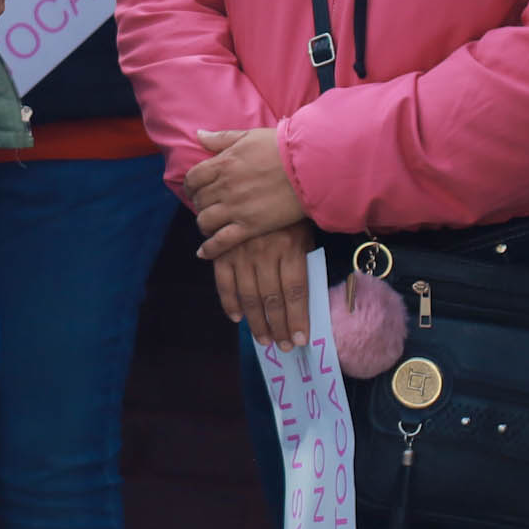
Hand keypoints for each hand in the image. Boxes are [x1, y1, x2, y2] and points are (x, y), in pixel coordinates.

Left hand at [186, 127, 310, 255]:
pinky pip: (222, 241)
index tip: (194, 190)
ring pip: (205, 221)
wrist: (309, 167)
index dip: (190, 186)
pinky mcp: (250, 226)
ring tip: (211, 224)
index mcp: (223, 163)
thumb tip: (198, 134)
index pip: (193, 178)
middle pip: (199, 200)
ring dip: (204, 223)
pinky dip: (210, 249)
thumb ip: (221, 139)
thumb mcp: (248, 136)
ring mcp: (236, 207)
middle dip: (200, 204)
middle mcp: (225, 186)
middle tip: (207, 206)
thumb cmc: (282, 148)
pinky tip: (204, 252)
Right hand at [212, 221, 319, 351]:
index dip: (298, 318)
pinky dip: (229, 302)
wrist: (254, 182)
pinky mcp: (223, 250)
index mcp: (290, 246)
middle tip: (284, 345)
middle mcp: (265, 252)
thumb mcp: (302, 230)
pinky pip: (224, 282)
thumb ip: (302, 259)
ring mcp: (241, 252)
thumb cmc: (286, 211)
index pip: (296, 291)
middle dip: (279, 326)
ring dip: (257, 321)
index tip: (301, 338)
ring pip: (249, 295)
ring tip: (264, 339)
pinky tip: (237, 317)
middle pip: (273, 298)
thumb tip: (305, 296)